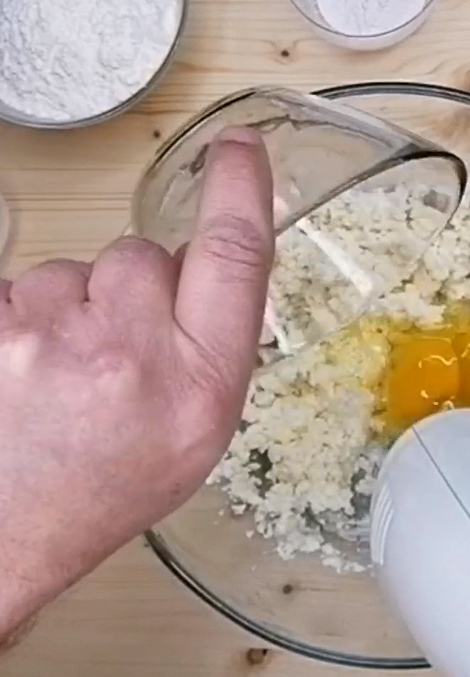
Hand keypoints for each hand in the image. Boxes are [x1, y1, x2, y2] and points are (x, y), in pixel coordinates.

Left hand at [0, 128, 273, 638]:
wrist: (17, 527)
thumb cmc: (115, 481)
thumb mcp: (201, 429)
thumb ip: (215, 345)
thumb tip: (207, 270)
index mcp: (201, 385)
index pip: (233, 258)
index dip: (241, 191)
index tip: (240, 148)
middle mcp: (130, 354)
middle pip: (144, 256)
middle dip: (137, 287)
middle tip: (119, 350)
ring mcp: (48, 338)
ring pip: (77, 270)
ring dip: (79, 304)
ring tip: (66, 370)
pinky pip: (24, 288)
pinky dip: (32, 317)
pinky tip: (30, 368)